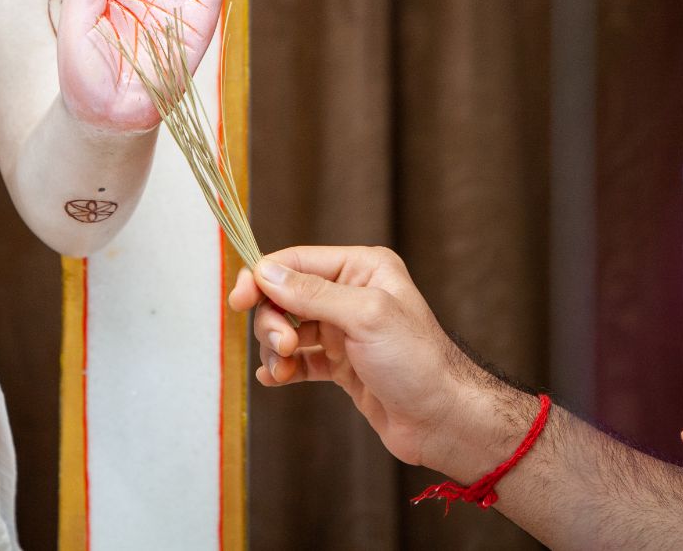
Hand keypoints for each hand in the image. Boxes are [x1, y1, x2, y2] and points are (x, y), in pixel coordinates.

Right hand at [228, 246, 479, 470]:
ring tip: (284, 370)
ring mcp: (344, 330)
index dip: (262, 278)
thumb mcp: (364, 316)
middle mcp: (351, 293)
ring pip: (288, 329)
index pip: (295, 261)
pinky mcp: (341, 364)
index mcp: (362, 268)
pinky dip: (283, 368)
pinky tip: (275, 379)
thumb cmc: (417, 362)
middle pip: (285, 296)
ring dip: (277, 349)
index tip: (239, 301)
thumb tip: (266, 272)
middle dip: (273, 322)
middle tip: (283, 347)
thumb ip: (312, 293)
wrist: (443, 420)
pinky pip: (299, 359)